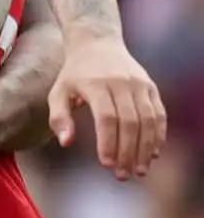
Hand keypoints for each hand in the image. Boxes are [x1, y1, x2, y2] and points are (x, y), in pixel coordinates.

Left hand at [50, 35, 165, 179]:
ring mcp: (139, 84)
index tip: (106, 164)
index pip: (106, 117)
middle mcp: (121, 82)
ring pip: (149, 120)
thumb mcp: (58, 91)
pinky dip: (158, 135)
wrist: (97, 42)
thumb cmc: (74, 74)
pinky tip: (152, 153)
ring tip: (140, 170)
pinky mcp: (151, 87)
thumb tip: (66, 142)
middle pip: (130, 122)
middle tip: (124, 175)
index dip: (108, 142)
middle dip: (128, 151)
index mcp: (96, 84)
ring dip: (146, 148)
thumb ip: (59, 117)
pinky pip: (159, 114)